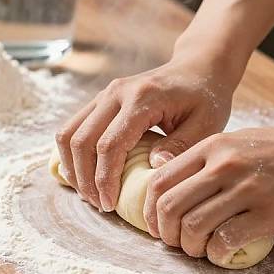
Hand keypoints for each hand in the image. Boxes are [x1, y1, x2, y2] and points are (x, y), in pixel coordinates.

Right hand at [55, 38, 242, 210]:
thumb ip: (179, 147)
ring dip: (73, 167)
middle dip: (85, 178)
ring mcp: (105, 93)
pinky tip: (84, 173)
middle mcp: (116, 92)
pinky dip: (72, 153)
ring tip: (89, 193)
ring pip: (68, 133)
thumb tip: (153, 168)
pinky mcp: (101, 99)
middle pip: (82, 141)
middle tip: (99, 204)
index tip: (110, 205)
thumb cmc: (205, 97)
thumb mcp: (205, 125)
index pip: (110, 145)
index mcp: (142, 98)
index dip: (104, 179)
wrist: (197, 68)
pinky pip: (73, 127)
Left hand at [143, 116, 273, 261]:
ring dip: (189, 247)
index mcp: (212, 147)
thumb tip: (168, 187)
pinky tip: (221, 253)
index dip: (149, 209)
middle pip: (170, 206)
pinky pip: (226, 242)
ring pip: (194, 227)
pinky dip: (216, 254)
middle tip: (174, 242)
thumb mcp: (235, 142)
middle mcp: (224, 166)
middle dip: (164, 233)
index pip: (160, 180)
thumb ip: (202, 160)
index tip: (155, 225)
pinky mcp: (270, 215)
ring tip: (198, 249)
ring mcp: (247, 190)